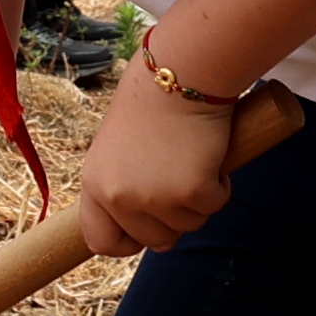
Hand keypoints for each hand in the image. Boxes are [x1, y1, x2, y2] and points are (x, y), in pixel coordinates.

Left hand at [73, 61, 240, 258]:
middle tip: (181, 184)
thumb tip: (142, 233)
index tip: (145, 230)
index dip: (127, 241)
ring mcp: (155, 197)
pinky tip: (211, 157)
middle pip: (153, 240)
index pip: (100, 241)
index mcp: (94, 184)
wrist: (179, 73)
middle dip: (173, 220)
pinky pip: (214, 206)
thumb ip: (122, 186)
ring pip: (188, 225)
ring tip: (192, 161)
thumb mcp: (117, 151)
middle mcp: (119, 196)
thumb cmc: (151, 105)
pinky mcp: (192, 191)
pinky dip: (220, 187)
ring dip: (198, 201)